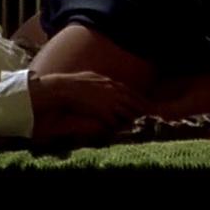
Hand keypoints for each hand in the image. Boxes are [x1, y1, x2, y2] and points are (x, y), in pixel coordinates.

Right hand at [30, 71, 150, 126]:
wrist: (58, 90)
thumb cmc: (68, 84)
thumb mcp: (87, 78)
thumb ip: (97, 81)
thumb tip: (103, 83)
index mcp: (108, 82)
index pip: (128, 90)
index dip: (137, 98)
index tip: (144, 105)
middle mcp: (111, 90)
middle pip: (132, 100)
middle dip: (141, 109)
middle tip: (150, 117)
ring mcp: (108, 101)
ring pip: (127, 111)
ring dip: (133, 118)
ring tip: (141, 126)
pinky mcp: (103, 112)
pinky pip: (115, 121)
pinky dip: (120, 126)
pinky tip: (124, 132)